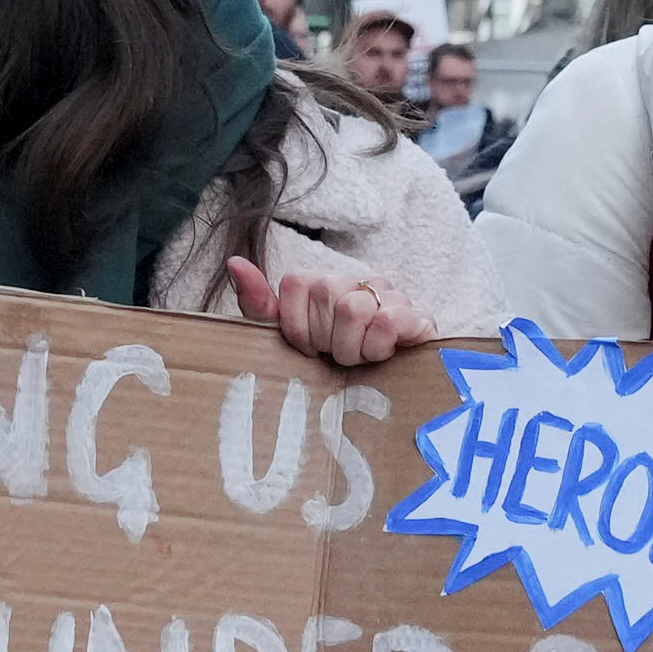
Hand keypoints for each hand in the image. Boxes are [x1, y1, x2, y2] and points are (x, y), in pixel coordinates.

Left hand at [226, 256, 434, 367]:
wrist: (389, 389)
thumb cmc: (331, 365)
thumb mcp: (288, 340)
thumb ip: (260, 305)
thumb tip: (234, 262)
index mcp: (322, 283)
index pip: (296, 283)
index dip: (299, 327)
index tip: (310, 348)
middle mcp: (356, 280)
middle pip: (326, 296)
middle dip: (328, 341)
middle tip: (338, 356)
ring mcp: (389, 294)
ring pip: (355, 308)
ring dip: (354, 348)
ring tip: (361, 357)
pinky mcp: (417, 315)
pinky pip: (389, 320)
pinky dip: (380, 346)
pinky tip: (383, 354)